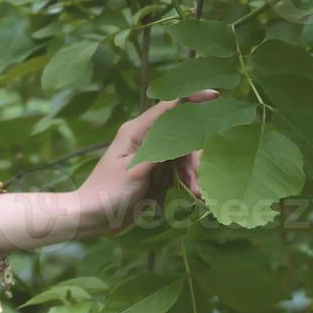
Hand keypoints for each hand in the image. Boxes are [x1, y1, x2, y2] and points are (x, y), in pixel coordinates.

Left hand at [74, 88, 219, 235]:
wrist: (95, 216)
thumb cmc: (108, 190)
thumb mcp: (134, 170)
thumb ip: (159, 149)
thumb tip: (182, 128)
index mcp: (136, 131)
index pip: (168, 108)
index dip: (192, 99)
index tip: (216, 95)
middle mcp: (146, 139)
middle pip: (183, 134)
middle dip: (197, 154)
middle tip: (201, 175)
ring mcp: (153, 155)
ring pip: (185, 154)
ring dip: (194, 171)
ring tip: (197, 192)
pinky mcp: (158, 172)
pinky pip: (181, 170)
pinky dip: (189, 180)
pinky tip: (194, 194)